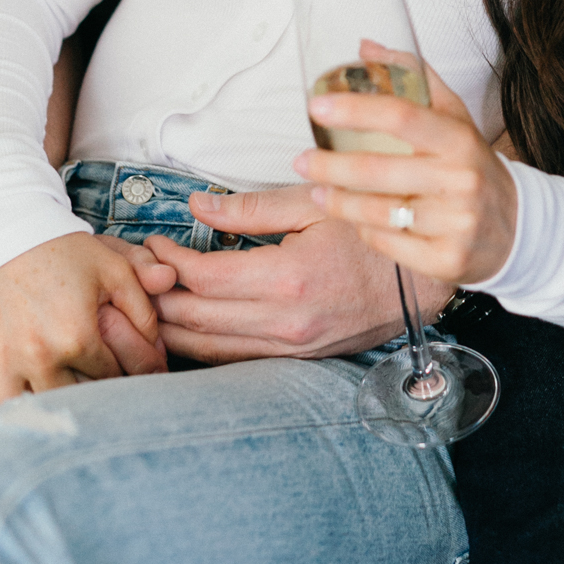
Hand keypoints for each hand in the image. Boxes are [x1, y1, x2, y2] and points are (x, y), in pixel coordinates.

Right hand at [0, 232, 174, 412]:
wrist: (4, 231)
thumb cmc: (62, 250)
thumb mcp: (113, 267)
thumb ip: (144, 305)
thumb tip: (164, 346)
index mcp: (77, 337)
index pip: (113, 379)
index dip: (128, 377)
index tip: (133, 375)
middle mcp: (39, 357)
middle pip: (77, 403)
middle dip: (94, 401)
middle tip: (103, 393)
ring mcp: (3, 363)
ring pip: (32, 415)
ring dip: (49, 416)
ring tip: (63, 408)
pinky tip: (15, 421)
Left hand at [144, 184, 451, 362]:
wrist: (423, 281)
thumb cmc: (372, 234)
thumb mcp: (314, 203)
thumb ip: (250, 209)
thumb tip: (198, 206)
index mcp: (289, 278)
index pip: (204, 277)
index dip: (169, 261)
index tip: (155, 243)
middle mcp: (288, 322)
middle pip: (196, 319)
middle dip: (159, 297)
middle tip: (141, 273)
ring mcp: (294, 348)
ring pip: (210, 349)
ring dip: (173, 329)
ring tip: (152, 302)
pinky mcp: (299, 359)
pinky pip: (237, 360)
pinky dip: (204, 346)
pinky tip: (187, 328)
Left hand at [295, 51, 518, 285]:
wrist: (519, 227)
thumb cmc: (472, 165)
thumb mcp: (453, 117)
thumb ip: (412, 78)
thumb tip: (365, 47)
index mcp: (458, 139)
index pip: (401, 116)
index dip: (354, 110)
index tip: (316, 107)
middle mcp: (459, 180)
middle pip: (378, 171)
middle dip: (330, 165)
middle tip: (301, 159)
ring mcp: (455, 223)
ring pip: (377, 213)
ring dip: (337, 201)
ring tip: (316, 190)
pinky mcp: (447, 261)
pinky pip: (388, 244)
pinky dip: (364, 231)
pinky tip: (354, 221)